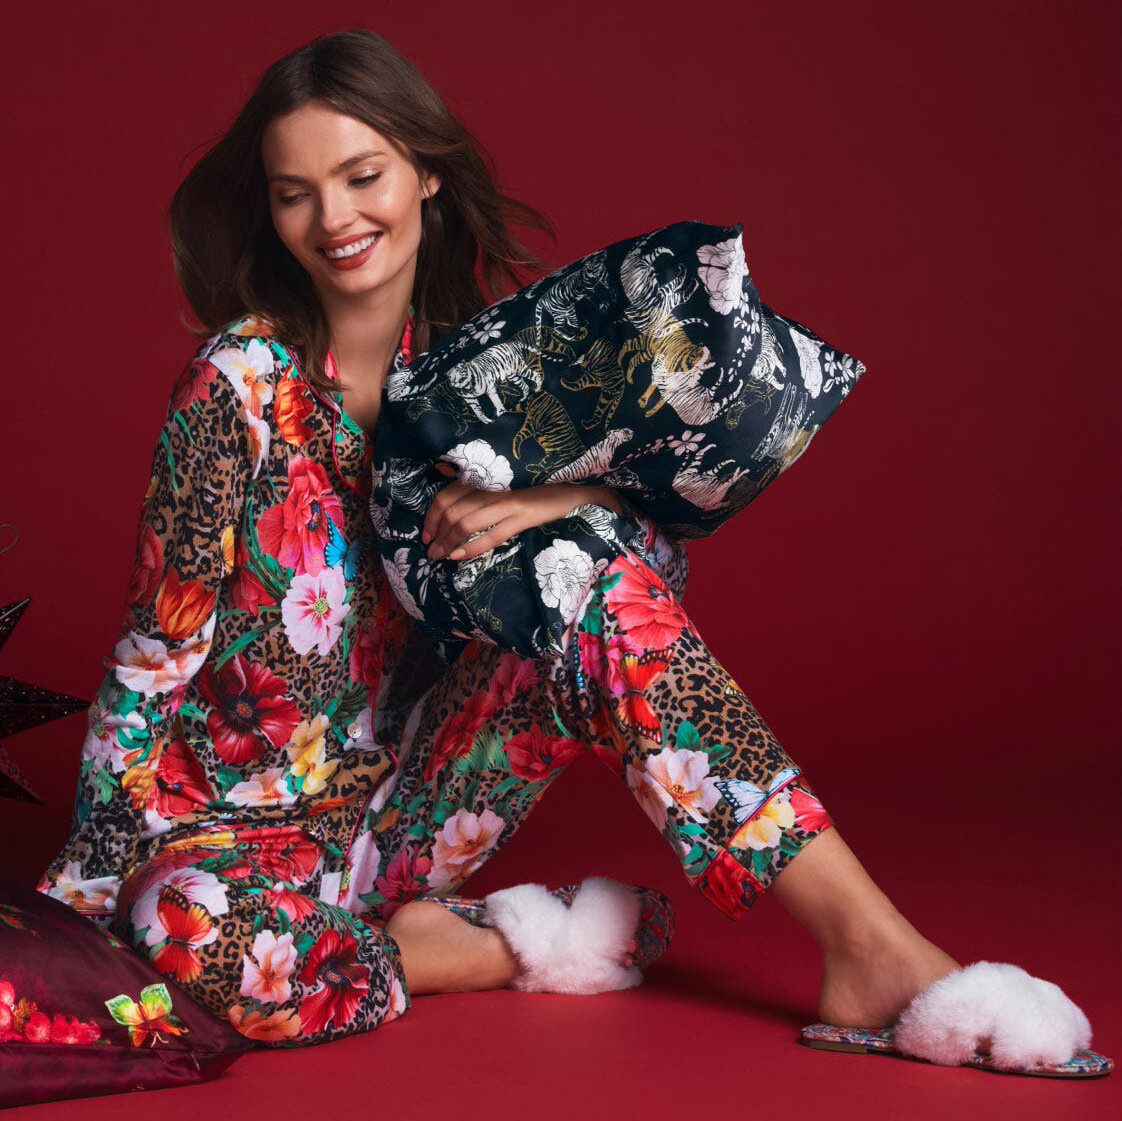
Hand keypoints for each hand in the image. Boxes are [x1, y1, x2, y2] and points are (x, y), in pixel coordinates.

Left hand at [422, 479, 622, 561]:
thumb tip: (448, 503)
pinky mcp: (524, 516)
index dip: (432, 516)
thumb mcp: (504, 489)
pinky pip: (492, 535)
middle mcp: (494, 487)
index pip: (447, 494)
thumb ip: (480, 494)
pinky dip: (472, 547)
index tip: (427, 535)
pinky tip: (459, 557)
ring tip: (439, 557)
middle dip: (436, 534)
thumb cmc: (537, 491)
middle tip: (430, 551)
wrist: (574, 491)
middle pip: (452, 510)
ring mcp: (508, 501)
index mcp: (487, 478)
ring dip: (448, 543)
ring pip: (467, 522)